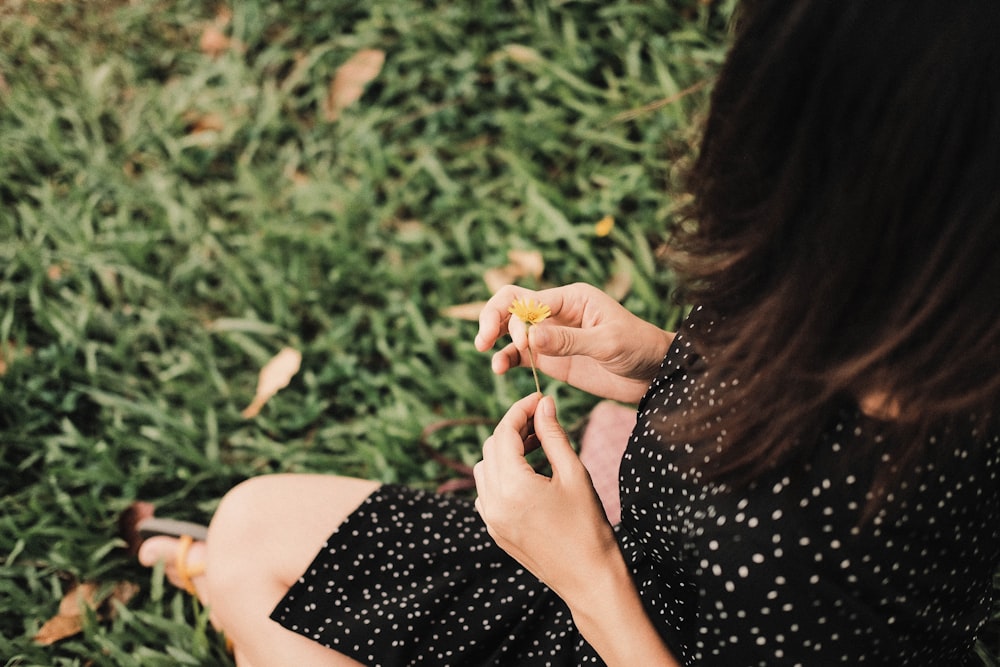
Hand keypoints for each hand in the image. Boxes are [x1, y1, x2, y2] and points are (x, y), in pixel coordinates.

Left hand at [473, 393, 618, 601]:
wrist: (589, 579)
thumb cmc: (589, 526)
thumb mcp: (574, 474)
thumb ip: (553, 436)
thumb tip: (543, 405)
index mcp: (513, 486)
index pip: (504, 432)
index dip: (520, 410)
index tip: (538, 398)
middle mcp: (493, 502)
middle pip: (491, 447)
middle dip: (514, 428)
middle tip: (542, 420)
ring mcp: (490, 519)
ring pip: (484, 469)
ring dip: (505, 451)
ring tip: (537, 446)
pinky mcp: (495, 531)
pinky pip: (486, 492)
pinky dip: (500, 476)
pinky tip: (528, 475)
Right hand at [475, 283, 673, 402]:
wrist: (654, 373)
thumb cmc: (638, 348)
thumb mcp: (607, 343)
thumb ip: (569, 341)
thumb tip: (530, 338)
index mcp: (570, 298)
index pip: (526, 298)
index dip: (513, 318)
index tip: (520, 344)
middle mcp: (556, 312)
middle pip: (511, 307)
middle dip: (493, 320)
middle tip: (483, 342)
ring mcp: (551, 336)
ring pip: (510, 330)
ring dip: (494, 338)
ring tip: (488, 356)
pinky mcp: (550, 358)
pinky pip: (520, 354)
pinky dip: (506, 358)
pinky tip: (500, 368)